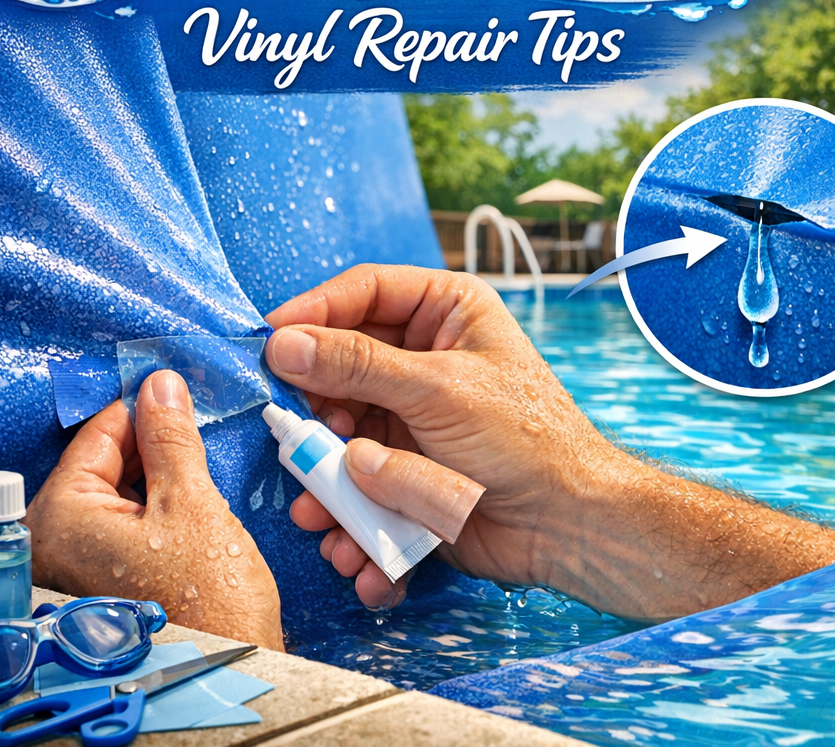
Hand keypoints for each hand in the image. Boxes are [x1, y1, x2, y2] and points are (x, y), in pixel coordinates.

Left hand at [26, 371, 283, 649]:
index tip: (183, 399)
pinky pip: (120, 522)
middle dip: (152, 449)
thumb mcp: (193, 501)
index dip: (148, 410)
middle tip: (198, 446)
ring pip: (116, 491)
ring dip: (156, 479)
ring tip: (198, 487)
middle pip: (103, 462)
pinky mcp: (96, 583)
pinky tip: (188, 516)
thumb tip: (160, 386)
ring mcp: (71, 567)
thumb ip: (170, 437)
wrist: (225, 674)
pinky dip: (153, 509)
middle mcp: (51, 543)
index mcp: (60, 517)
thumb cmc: (207, 602)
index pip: (100, 431)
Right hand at [266, 265, 834, 617]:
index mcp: (445, 310)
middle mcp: (423, 355)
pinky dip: (349, 510)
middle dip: (313, 406)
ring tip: (318, 510)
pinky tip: (351, 541)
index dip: (313, 311)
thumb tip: (284, 343)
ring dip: (324, 472)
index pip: (364, 292)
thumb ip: (357, 365)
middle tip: (289, 434)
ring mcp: (410, 411)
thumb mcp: (438, 389)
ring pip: (340, 426)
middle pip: (341, 362)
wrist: (567, 525)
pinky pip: (357, 475)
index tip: (267, 339)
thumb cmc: (523, 439)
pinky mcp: (405, 464)